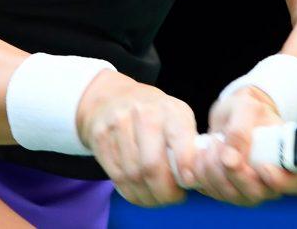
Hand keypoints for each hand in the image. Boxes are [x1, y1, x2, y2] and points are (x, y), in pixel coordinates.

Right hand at [76, 70, 198, 206]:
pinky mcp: (100, 137)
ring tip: (158, 198)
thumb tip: (197, 177)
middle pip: (151, 166)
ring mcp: (118, 124)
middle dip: (165, 192)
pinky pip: (116, 177)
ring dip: (148, 196)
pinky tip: (141, 193)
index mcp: (168, 108)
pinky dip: (131, 193)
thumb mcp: (176, 116)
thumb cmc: (154, 113)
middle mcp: (142, 113)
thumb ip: (189, 143)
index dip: (185, 164)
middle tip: (174, 198)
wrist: (112, 97)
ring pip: (133, 175)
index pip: (179, 137)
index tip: (189, 182)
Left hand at [192, 86, 296, 205]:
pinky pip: (213, 192)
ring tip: (209, 141)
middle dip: (234, 172)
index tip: (263, 167)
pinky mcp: (227, 191)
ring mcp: (250, 189)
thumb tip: (230, 159)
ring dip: (214, 170)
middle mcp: (272, 182)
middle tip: (219, 143)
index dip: (283, 181)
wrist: (233, 114)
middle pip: (257, 193)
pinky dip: (202, 174)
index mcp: (289, 160)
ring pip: (232, 195)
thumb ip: (240, 131)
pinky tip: (201, 154)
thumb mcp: (246, 108)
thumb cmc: (247, 109)